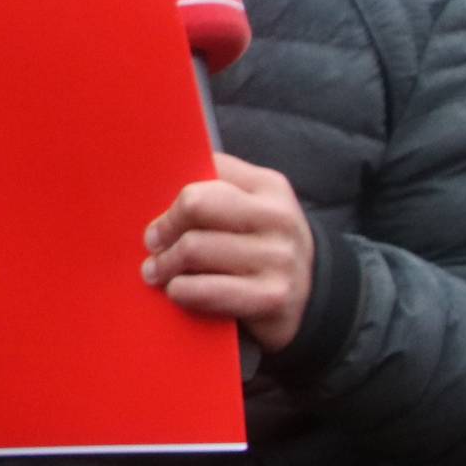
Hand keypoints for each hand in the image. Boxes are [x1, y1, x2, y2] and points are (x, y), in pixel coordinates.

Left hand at [143, 154, 314, 351]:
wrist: (314, 296)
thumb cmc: (263, 245)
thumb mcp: (252, 206)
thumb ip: (215, 188)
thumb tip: (157, 180)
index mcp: (268, 186)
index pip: (206, 169)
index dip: (173, 191)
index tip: (160, 211)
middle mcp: (277, 217)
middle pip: (194, 204)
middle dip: (164, 226)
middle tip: (152, 243)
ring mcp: (277, 257)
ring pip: (194, 248)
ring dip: (165, 264)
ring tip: (156, 271)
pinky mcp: (271, 296)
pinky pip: (206, 290)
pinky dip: (181, 291)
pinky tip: (177, 291)